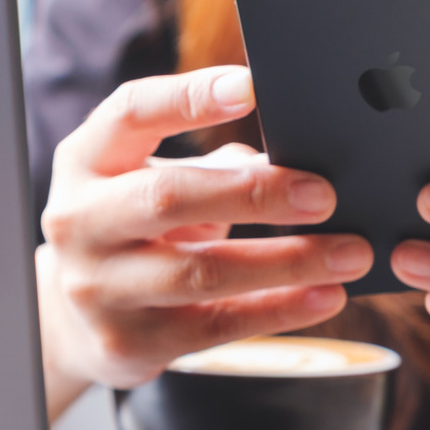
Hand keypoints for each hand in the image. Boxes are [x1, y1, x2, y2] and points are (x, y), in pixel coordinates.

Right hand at [37, 66, 373, 420]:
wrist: (80, 319)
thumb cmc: (135, 229)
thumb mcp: (150, 182)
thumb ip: (211, 166)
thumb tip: (297, 164)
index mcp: (86, 162)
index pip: (131, 113)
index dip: (188, 97)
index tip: (251, 87)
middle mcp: (79, 221)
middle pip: (169, 196)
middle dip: (255, 194)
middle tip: (325, 195)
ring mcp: (96, 287)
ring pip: (201, 271)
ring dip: (287, 261)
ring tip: (349, 253)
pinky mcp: (126, 342)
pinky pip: (215, 325)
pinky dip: (279, 310)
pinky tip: (325, 296)